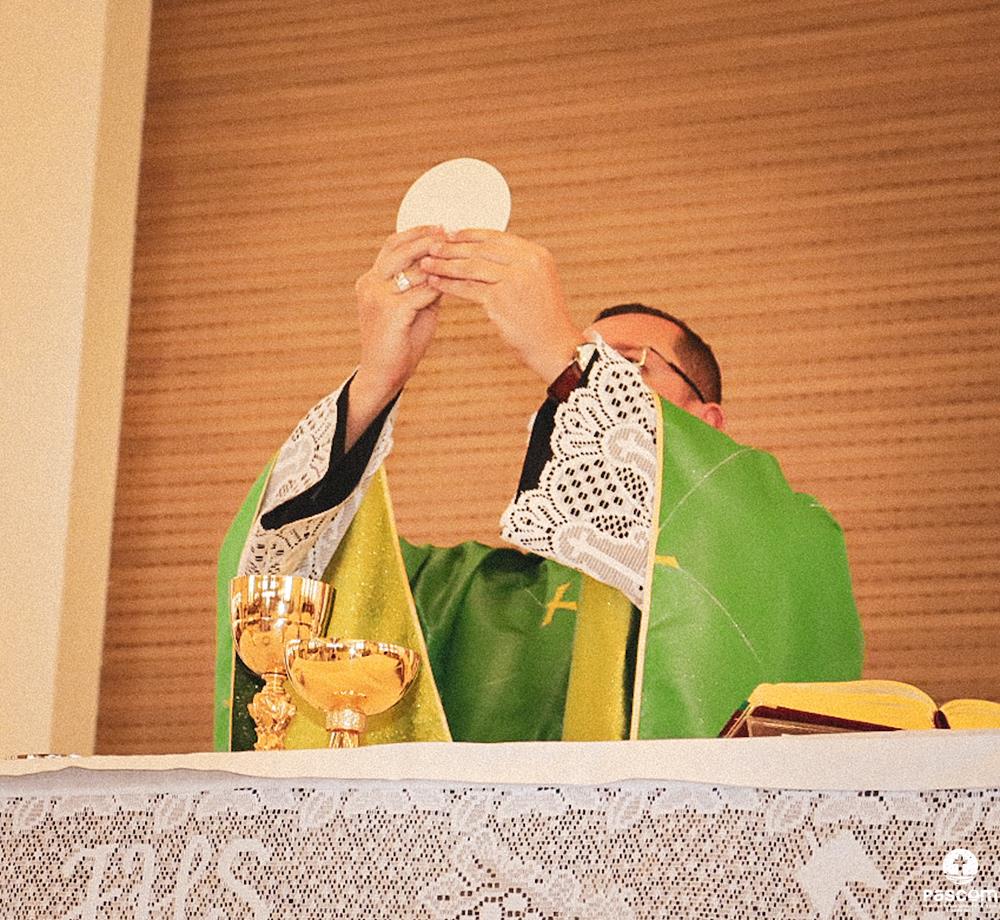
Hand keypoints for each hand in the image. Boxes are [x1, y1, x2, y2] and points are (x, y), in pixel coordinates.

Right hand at [348, 225, 443, 445]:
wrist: (384, 374)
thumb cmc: (401, 342)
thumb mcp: (413, 307)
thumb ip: (425, 285)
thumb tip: (448, 264)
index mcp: (371, 280)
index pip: (392, 245)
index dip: (417, 233)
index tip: (442, 226)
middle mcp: (369, 284)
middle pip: (399, 249)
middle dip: (428, 239)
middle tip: (452, 232)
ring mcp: (376, 297)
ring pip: (411, 269)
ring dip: (436, 261)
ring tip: (458, 254)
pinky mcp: (390, 312)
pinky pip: (420, 292)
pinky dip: (439, 287)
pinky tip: (455, 284)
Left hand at [419, 230, 582, 381]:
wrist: (554, 346)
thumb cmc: (543, 318)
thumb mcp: (538, 281)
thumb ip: (518, 264)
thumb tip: (486, 252)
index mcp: (536, 254)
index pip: (496, 237)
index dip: (469, 235)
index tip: (450, 234)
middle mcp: (527, 262)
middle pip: (481, 249)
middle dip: (453, 247)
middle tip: (431, 245)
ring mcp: (514, 279)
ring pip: (471, 267)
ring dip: (445, 265)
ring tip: (426, 263)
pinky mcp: (500, 299)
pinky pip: (468, 288)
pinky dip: (449, 285)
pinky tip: (435, 283)